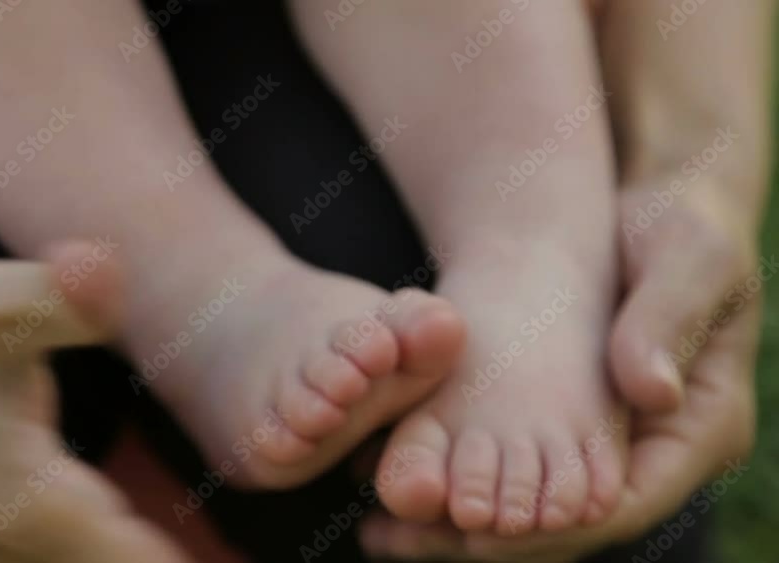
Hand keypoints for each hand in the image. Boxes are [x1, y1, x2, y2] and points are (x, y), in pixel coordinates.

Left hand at [357, 175, 761, 560]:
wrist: (659, 210)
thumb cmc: (683, 226)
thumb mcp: (687, 259)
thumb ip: (668, 321)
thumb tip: (652, 391)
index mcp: (700, 431)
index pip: (618, 509)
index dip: (545, 529)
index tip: (473, 531)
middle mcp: (647, 452)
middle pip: (563, 524)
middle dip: (480, 538)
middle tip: (396, 541)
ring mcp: (602, 441)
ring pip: (530, 505)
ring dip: (455, 520)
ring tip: (380, 528)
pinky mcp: (563, 420)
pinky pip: (511, 464)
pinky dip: (458, 475)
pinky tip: (396, 476)